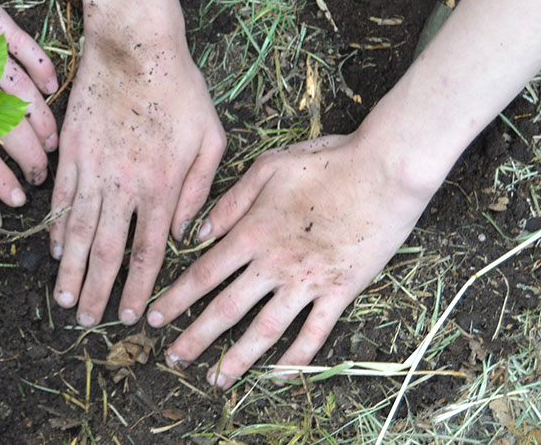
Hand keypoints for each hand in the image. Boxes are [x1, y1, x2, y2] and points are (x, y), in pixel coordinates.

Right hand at [50, 14, 225, 327]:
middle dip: (98, 291)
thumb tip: (184, 231)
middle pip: (109, 251)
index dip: (138, 287)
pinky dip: (58, 228)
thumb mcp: (212, 138)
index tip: (132, 316)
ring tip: (64, 299)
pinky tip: (56, 251)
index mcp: (164, 185)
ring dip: (72, 271)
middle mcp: (125, 185)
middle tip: (88, 321)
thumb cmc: (181, 88)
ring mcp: (94, 169)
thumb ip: (200, 189)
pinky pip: (62, 199)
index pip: (148, 250)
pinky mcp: (72, 151)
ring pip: (80, 232)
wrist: (135, 45)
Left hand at [146, 133, 434, 387]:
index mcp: (253, 232)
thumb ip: (230, 202)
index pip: (203, 274)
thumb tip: (198, 233)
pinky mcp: (340, 291)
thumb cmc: (326, 161)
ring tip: (216, 380)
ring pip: (264, 329)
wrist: (385, 171)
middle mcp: (274, 263)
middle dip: (195, 338)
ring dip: (237, 358)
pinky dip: (297, 358)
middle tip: (172, 359)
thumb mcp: (268, 167)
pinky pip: (315, 333)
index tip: (155, 318)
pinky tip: (279, 375)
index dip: (175, 300)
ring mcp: (308, 281)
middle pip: (225, 308)